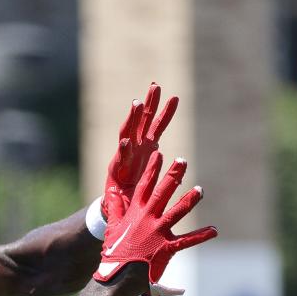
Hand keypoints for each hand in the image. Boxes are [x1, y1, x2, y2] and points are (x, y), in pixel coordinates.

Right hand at [94, 152, 217, 289]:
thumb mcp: (112, 226)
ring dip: (189, 199)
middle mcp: (148, 218)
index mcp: (135, 213)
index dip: (152, 170)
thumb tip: (111, 191)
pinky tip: (214, 230)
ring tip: (200, 189)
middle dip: (173, 175)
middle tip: (182, 160)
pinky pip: (187, 240)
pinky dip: (201, 235)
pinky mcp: (167, 247)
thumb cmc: (114, 252)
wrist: (119, 275)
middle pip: (162, 192)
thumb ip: (115, 208)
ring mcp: (158, 232)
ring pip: (177, 211)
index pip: (144, 186)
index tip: (159, 155)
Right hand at [103, 83, 178, 224]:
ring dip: (132, 118)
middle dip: (149, 104)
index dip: (165, 112)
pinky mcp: (115, 169)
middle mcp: (135, 148)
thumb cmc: (138, 192)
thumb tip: (181, 166)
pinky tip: (126, 141)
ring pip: (128, 132)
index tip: (175, 97)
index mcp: (146, 148)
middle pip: (142, 121)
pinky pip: (120, 157)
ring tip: (137, 103)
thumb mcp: (156, 178)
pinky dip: (123, 149)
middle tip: (155, 86)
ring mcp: (124, 156)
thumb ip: (167, 172)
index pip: (156, 126)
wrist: (121, 208)